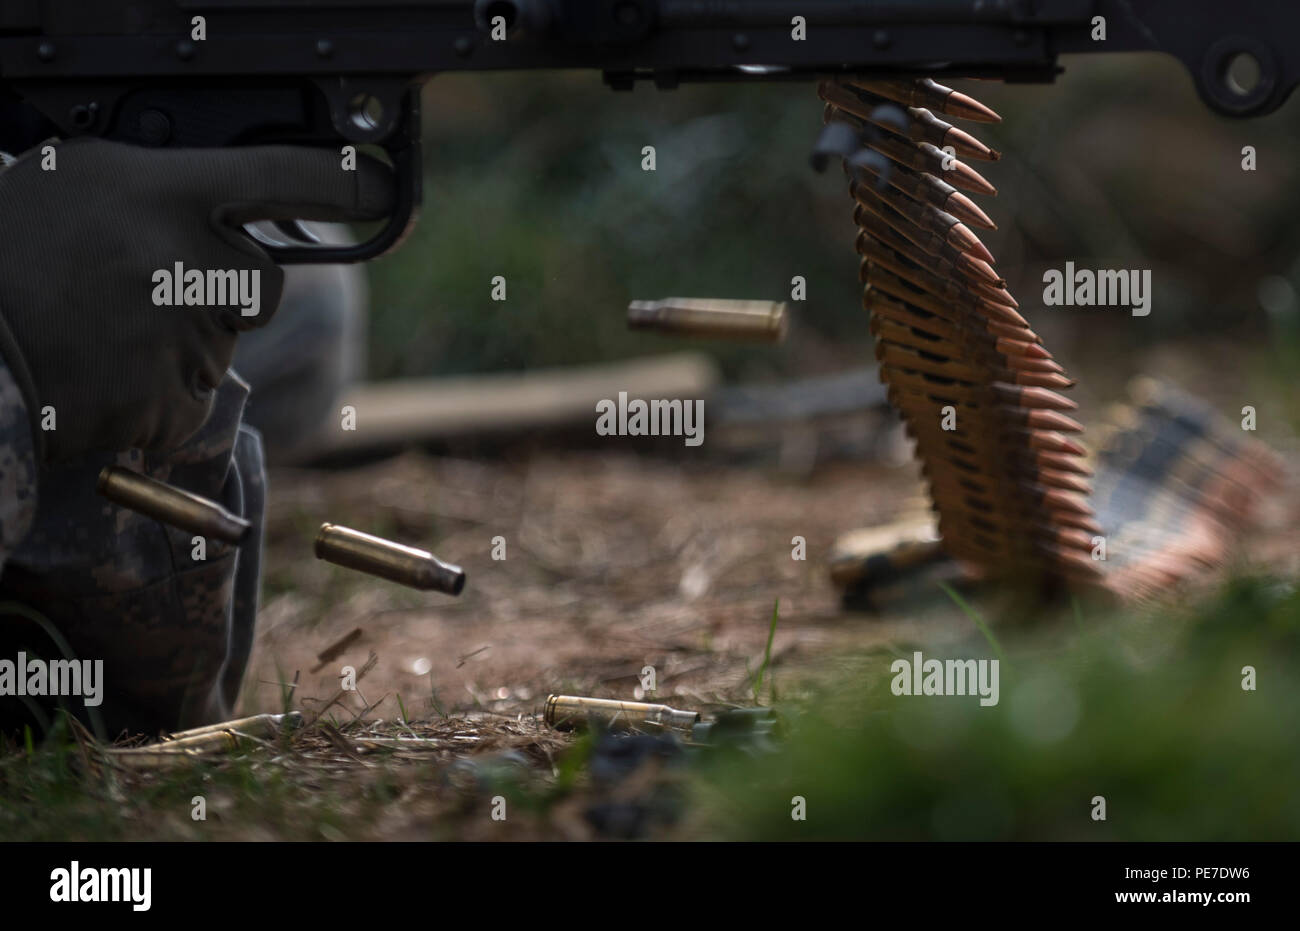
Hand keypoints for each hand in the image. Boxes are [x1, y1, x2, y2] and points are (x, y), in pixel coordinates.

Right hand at [0, 138, 391, 459]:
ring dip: (182, 344)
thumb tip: (240, 204)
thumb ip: (173, 187)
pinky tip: (106, 373)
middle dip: (226, 290)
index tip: (379, 189)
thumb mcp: (87, 180)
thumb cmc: (13, 249)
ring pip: (225, 345)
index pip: (286, 177)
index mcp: (166, 192)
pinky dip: (159, 395)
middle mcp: (189, 262)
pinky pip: (195, 400)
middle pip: (263, 282)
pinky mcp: (173, 403)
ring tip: (104, 330)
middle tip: (149, 287)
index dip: (344, 185)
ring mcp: (185, 338)